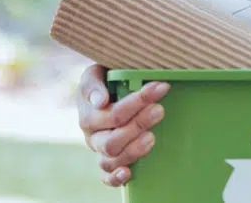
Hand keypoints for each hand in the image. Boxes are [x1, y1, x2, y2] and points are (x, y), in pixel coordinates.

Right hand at [77, 64, 170, 185]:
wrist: (104, 89)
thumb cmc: (104, 79)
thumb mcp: (96, 73)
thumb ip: (94, 84)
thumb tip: (100, 101)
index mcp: (89, 114)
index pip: (113, 113)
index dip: (138, 101)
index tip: (161, 87)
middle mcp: (94, 136)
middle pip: (113, 140)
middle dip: (138, 124)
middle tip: (159, 110)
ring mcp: (100, 152)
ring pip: (112, 159)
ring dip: (134, 149)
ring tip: (152, 136)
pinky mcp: (108, 164)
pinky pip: (107, 177)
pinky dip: (116, 178)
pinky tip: (128, 173)